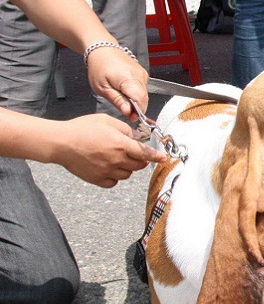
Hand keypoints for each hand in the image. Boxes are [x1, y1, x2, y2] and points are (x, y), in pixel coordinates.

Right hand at [53, 114, 167, 187]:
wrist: (61, 143)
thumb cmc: (82, 129)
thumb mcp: (107, 121)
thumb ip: (124, 129)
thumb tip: (134, 138)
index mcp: (121, 144)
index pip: (145, 153)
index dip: (156, 156)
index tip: (163, 158)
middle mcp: (116, 160)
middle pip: (139, 166)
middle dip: (140, 160)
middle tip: (134, 154)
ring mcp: (107, 171)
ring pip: (127, 174)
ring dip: (127, 168)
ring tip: (115, 158)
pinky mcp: (98, 179)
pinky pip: (114, 182)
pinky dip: (115, 176)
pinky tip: (108, 167)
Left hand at [86, 46, 148, 122]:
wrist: (102, 49)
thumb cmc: (99, 67)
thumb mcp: (102, 88)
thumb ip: (117, 100)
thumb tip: (128, 112)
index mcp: (128, 78)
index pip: (140, 100)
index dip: (137, 112)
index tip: (130, 118)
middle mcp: (139, 75)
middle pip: (144, 99)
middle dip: (137, 109)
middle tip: (126, 112)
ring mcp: (142, 74)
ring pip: (144, 95)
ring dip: (136, 102)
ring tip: (123, 101)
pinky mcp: (143, 74)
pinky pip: (143, 89)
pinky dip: (136, 95)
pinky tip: (126, 93)